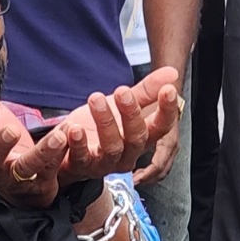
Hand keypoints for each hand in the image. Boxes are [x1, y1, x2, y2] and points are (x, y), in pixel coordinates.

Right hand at [0, 54, 68, 206]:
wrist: (18, 189)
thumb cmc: (0, 144)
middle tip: (9, 130)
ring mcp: (18, 175)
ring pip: (28, 166)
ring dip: (44, 152)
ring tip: (58, 136)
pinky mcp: (41, 182)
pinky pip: (52, 169)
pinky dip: (63, 155)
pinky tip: (72, 137)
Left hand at [56, 68, 179, 184]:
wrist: (69, 149)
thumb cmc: (99, 129)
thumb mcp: (123, 106)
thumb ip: (146, 91)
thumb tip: (171, 74)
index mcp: (140, 139)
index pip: (160, 128)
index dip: (167, 111)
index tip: (168, 90)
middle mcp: (126, 154)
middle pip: (136, 138)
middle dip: (131, 114)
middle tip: (122, 91)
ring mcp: (104, 163)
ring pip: (111, 147)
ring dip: (105, 122)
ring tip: (96, 99)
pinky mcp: (81, 166)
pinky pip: (81, 157)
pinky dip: (77, 142)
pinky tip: (73, 127)